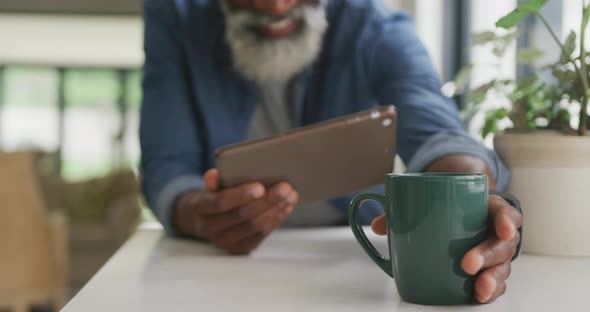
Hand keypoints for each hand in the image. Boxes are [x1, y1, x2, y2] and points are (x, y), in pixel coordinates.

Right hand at [174, 169, 298, 254]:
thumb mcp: (209, 187)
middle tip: (284, 188)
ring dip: (276, 210)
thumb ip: (213, 180)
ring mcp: (226, 242)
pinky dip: (276, 220)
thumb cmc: (212, 198)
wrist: (204, 220)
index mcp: (202, 208)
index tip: (260, 187)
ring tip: (289, 196)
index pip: (220, 203)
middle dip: (267, 201)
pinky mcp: (240, 249)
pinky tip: (285, 208)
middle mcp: (211, 228)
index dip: (241, 195)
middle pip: (243, 216)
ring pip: (255, 227)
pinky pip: (261, 235)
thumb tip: (213, 175)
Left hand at [370, 195, 522, 303]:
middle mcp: (495, 232)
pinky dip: (490, 290)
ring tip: (479, 289)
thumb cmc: (446, 206)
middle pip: (502, 244)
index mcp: (486, 208)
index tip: (504, 229)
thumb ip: (403, 208)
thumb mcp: (429, 200)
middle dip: (488, 255)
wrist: (455, 209)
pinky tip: (480, 296)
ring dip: (493, 279)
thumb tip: (378, 225)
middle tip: (468, 263)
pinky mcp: (488, 270)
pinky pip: (495, 282)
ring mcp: (494, 253)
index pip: (504, 211)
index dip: (507, 220)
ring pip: (502, 267)